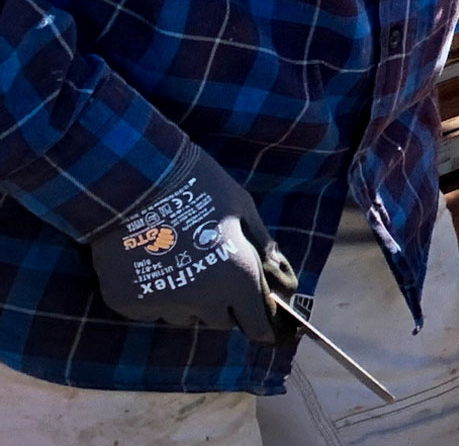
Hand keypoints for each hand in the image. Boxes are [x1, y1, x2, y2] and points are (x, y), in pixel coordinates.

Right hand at [89, 145, 296, 342]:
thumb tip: (281, 275)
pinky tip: (150, 261)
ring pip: (184, 317)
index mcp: (238, 278)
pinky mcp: (129, 304)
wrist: (135, 181)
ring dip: (188, 301)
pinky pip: (151, 309)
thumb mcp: (243, 209)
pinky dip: (155, 293)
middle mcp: (203, 300)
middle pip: (220, 320)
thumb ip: (262, 247)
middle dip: (223, 303)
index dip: (258, 320)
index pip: (256, 325)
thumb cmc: (199, 187)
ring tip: (179, 260)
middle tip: (214, 271)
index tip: (257, 314)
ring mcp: (163, 304)